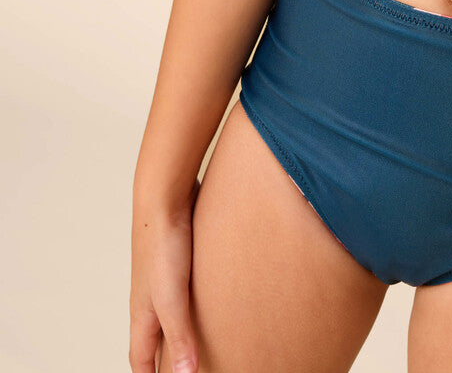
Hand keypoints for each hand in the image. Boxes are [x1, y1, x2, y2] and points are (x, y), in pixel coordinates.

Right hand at [129, 179, 200, 372]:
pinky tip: (209, 295)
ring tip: (198, 337)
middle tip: (181, 368)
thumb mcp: (172, 300)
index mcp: (143, 315)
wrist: (165, 198)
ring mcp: (162, 277)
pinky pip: (182, 286)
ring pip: (168, 311)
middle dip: (163, 357)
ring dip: (179, 327)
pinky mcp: (177, 258)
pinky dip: (192, 300)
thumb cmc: (163, 248)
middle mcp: (149, 298)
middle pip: (153, 337)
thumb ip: (179, 338)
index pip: (140, 358)